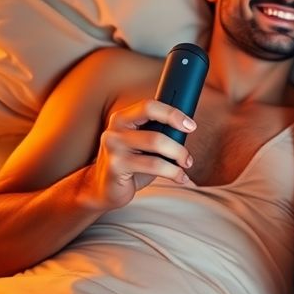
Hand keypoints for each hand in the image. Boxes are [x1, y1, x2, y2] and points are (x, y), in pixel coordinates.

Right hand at [80, 99, 194, 210]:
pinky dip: (173, 172)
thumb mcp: (143, 144)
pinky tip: (180, 177)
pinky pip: (153, 166)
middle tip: (188, 157)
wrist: (102, 187)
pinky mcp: (116, 166)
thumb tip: (188, 127)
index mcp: (123, 118)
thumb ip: (158, 132)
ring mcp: (113, 148)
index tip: (191, 125)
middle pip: (156, 131)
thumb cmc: (130, 163)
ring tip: (184, 166)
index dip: (173, 114)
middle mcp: (115, 130)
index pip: (150, 106)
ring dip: (178, 158)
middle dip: (179, 146)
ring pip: (156, 147)